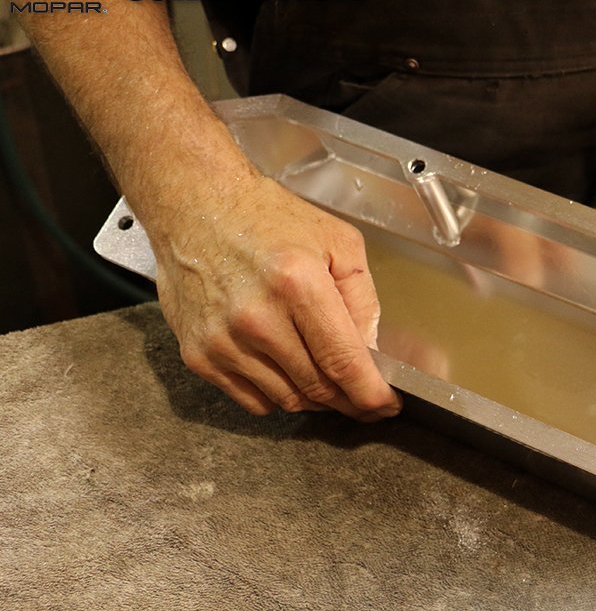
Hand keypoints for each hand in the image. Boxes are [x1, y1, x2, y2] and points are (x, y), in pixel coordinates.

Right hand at [153, 172, 401, 420]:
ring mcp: (223, 341)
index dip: (371, 394)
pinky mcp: (199, 356)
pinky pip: (252, 400)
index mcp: (297, 284)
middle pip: (318, 387)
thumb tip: (371, 350)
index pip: (343, 362)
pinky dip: (278, 394)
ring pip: (288, 400)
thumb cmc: (266, 217)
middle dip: (349, 398)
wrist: (194, 206)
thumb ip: (363, 298)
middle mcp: (257, 318)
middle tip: (363, 393)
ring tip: (326, 375)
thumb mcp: (337, 241)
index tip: (387, 405)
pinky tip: (287, 368)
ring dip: (315, 397)